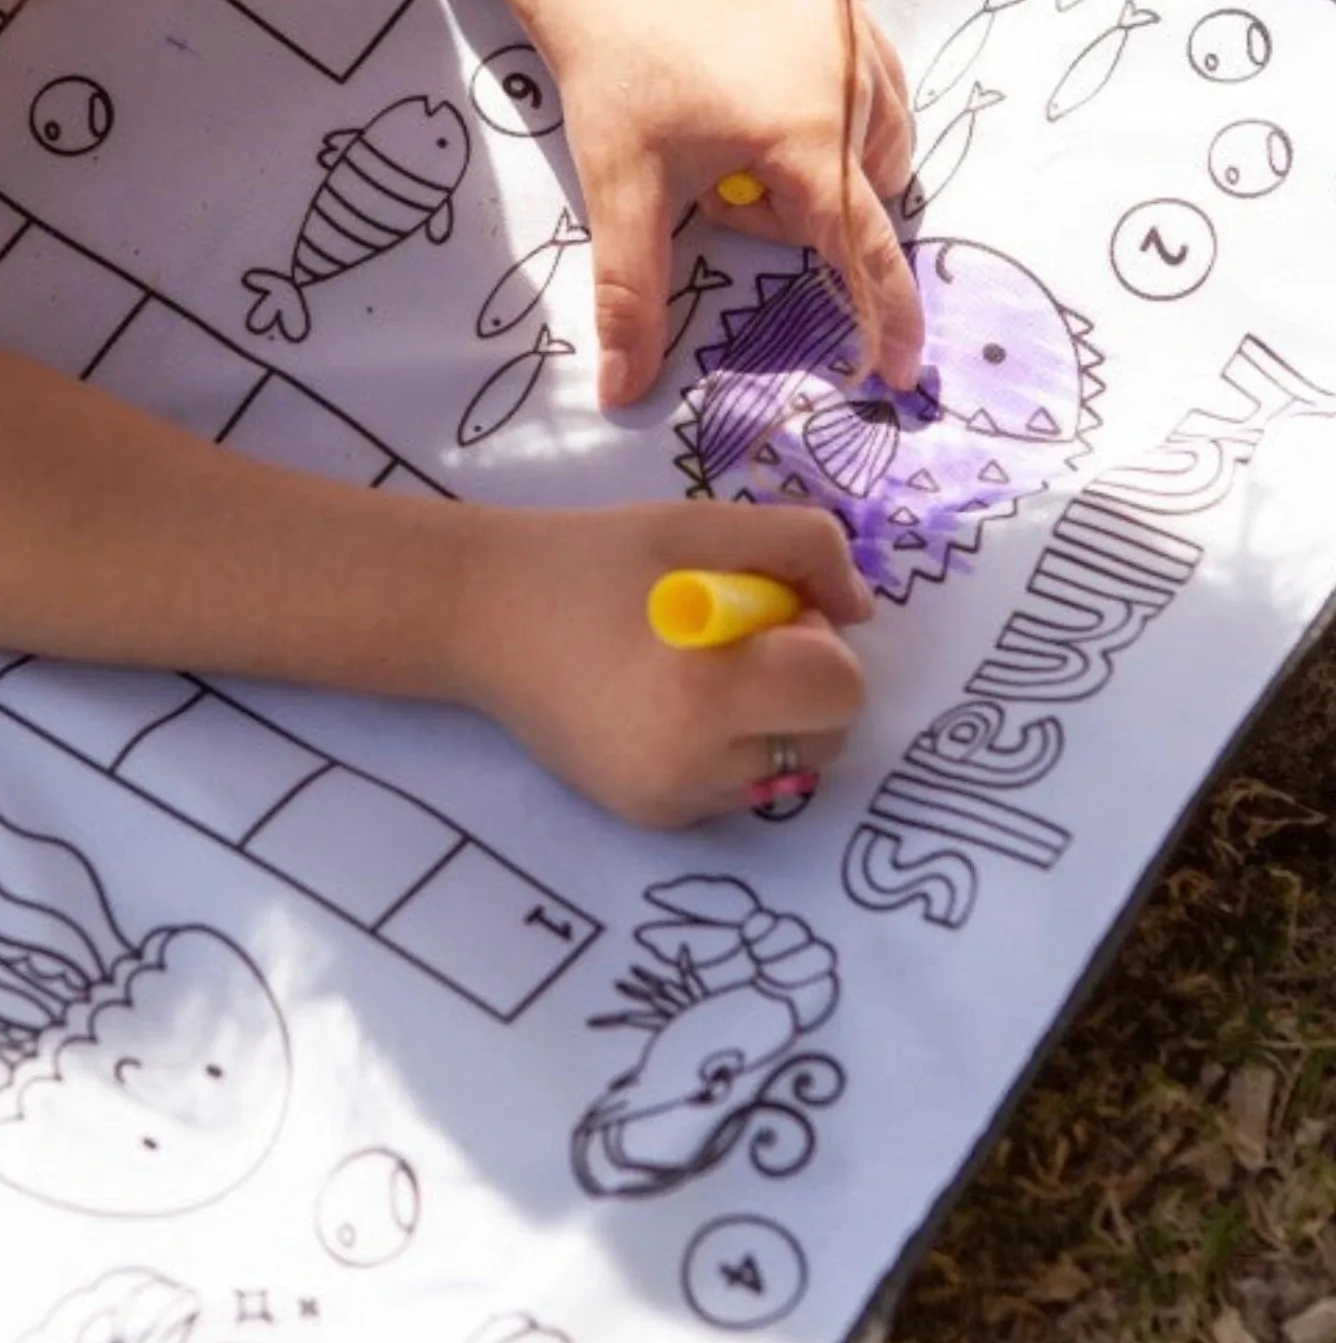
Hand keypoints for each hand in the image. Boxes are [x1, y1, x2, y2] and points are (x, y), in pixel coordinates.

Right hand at [448, 498, 871, 827]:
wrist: (482, 615)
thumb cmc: (596, 560)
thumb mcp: (704, 525)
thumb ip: (805, 548)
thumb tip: (861, 610)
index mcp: (707, 689)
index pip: (841, 690)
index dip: (816, 638)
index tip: (761, 608)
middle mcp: (692, 764)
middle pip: (827, 738)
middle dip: (803, 682)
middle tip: (734, 636)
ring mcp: (669, 800)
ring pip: (788, 768)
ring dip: (769, 717)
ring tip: (696, 668)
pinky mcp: (649, 817)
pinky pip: (738, 788)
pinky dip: (728, 745)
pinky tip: (669, 702)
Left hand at [529, 0, 922, 406]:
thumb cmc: (620, 78)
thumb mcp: (622, 192)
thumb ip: (632, 297)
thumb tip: (619, 394)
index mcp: (806, 131)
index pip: (864, 247)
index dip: (884, 317)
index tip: (903, 371)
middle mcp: (853, 83)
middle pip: (855, 204)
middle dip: (795, 215)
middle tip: (720, 178)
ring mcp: (862, 41)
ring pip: (875, 157)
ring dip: (821, 171)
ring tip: (745, 137)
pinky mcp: (857, 16)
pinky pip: (880, 103)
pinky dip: (840, 125)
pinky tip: (773, 105)